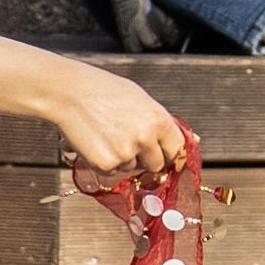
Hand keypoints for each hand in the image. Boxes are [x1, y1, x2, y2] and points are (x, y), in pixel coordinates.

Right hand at [55, 68, 185, 178]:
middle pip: (156, 165)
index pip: (177, 149)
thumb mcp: (141, 101)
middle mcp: (145, 139)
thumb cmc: (105, 92)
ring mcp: (126, 154)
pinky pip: (113, 172)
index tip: (163, 154)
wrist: (71, 93)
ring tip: (108, 135)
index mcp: (158, 120)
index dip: (169, 152)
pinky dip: (106, 162)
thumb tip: (194, 141)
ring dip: (123, 159)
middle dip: (146, 159)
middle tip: (129, 142)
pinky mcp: (106, 165)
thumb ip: (162, 123)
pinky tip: (97, 142)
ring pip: (132, 169)